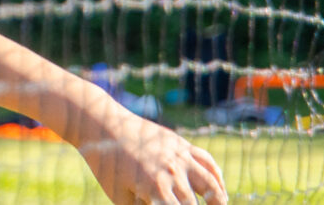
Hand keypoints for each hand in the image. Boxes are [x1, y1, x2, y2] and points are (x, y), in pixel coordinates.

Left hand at [74, 110, 225, 204]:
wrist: (105, 125)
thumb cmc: (109, 166)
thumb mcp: (121, 196)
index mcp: (155, 187)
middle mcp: (172, 171)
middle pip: (193, 203)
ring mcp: (179, 155)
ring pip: (210, 182)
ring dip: (218, 199)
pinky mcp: (181, 144)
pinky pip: (207, 161)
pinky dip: (217, 177)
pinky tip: (218, 190)